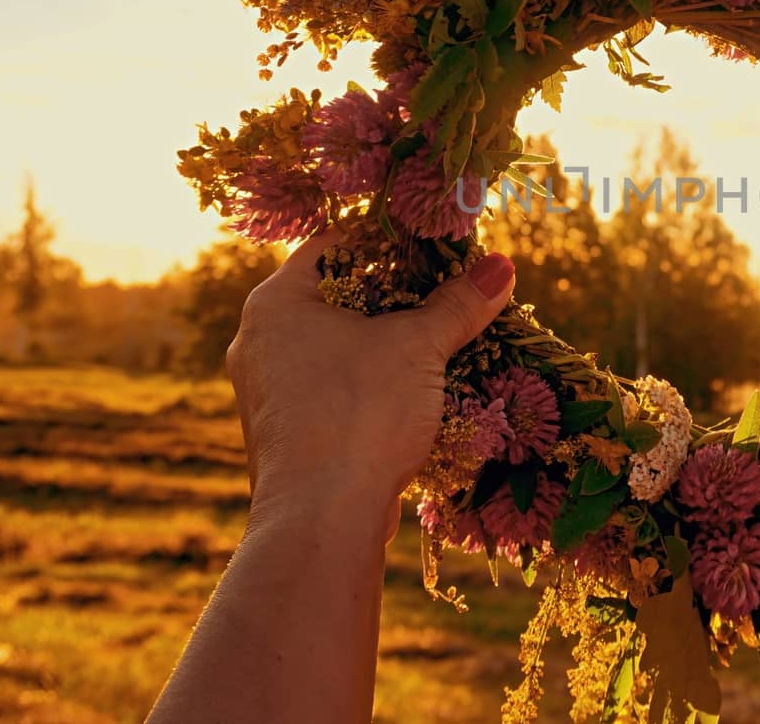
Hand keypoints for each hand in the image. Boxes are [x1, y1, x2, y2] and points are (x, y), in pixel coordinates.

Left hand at [225, 235, 515, 529]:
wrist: (321, 519)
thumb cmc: (360, 414)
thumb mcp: (418, 347)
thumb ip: (458, 304)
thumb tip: (501, 267)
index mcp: (276, 303)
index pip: (332, 245)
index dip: (387, 241)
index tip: (433, 246)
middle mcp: (259, 342)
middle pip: (334, 298)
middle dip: (392, 296)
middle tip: (444, 292)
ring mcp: (267, 392)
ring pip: (334, 349)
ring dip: (383, 344)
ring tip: (437, 342)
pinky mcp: (285, 435)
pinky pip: (332, 391)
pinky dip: (370, 385)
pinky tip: (412, 394)